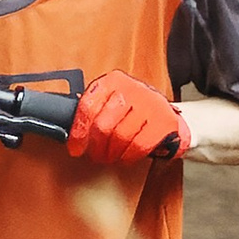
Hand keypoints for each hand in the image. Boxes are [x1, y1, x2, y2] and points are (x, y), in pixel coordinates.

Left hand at [67, 70, 191, 166]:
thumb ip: (93, 112)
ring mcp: (149, 104)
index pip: (87, 107)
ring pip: (120, 138)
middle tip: (96, 155)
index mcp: (112, 81)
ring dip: (112, 154)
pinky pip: (138, 146)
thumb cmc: (133, 110)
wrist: (167, 113)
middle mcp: (130, 89)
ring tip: (111, 157)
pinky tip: (126, 157)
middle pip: (103, 126)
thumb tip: (71, 134)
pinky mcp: (163, 121)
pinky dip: (129, 156)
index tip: (75, 148)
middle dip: (96, 147)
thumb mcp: (111, 102)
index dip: (78, 132)